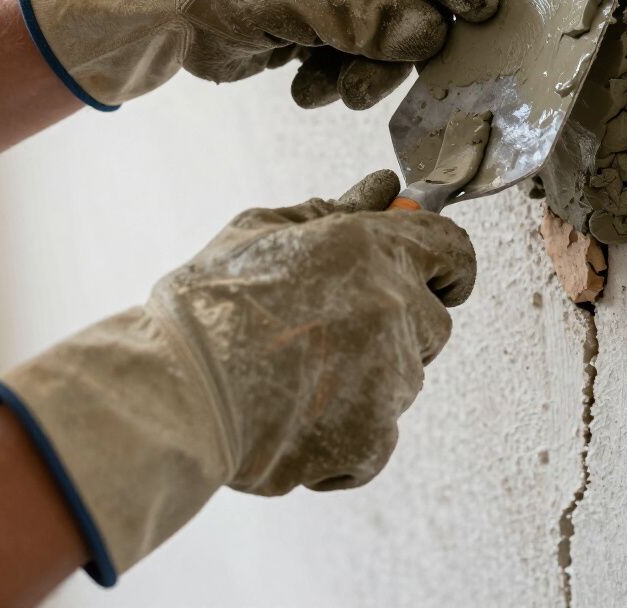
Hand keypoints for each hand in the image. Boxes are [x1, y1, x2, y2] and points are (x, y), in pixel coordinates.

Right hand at [0, 170, 475, 582]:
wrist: (172, 392)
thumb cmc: (208, 304)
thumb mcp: (263, 231)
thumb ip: (335, 210)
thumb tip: (381, 188)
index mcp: (372, 249)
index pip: (454, 250)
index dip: (446, 264)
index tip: (435, 277)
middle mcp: (393, 308)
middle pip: (435, 321)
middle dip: (401, 325)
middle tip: (338, 330)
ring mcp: (389, 379)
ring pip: (405, 378)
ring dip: (371, 377)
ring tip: (300, 375)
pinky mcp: (370, 440)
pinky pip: (380, 436)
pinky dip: (349, 434)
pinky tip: (299, 418)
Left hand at [17, 0, 498, 108]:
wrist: (161, 17)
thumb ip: (357, 15)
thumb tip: (430, 33)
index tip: (485, 10)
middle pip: (406, 1)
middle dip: (392, 49)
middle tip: (368, 87)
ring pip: (385, 38)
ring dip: (362, 73)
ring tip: (326, 91)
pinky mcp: (324, 29)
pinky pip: (356, 59)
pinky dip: (335, 80)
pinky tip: (302, 88)